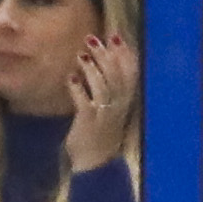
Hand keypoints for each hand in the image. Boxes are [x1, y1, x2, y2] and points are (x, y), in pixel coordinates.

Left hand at [63, 33, 137, 172]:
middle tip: (93, 38)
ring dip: (92, 69)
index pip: (131, 74)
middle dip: (106, 56)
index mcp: (126, 103)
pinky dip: (77, 89)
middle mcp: (119, 107)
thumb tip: (97, 66)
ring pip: (103, 87)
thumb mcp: (110, 112)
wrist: (96, 165)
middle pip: (116, 76)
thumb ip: (108, 91)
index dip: (125, 54)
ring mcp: (104, 115)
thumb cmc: (101, 136)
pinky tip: (70, 78)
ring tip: (81, 54)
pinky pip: (84, 102)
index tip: (116, 36)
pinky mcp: (89, 122)